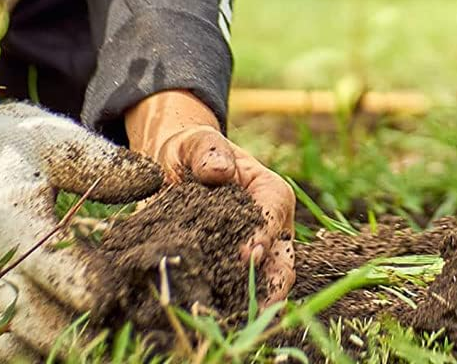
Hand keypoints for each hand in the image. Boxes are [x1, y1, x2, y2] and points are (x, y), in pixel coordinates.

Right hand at [0, 86, 162, 361]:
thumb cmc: (21, 152)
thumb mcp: (60, 143)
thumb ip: (104, 163)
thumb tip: (153, 180)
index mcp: (9, 217)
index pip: (49, 262)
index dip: (88, 283)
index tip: (125, 293)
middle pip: (33, 318)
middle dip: (81, 333)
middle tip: (130, 333)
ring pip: (16, 346)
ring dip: (60, 353)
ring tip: (109, 351)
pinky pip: (3, 351)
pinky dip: (36, 357)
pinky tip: (76, 353)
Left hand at [125, 90, 295, 302]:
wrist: (173, 169)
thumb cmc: (192, 151)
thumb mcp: (196, 143)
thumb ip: (208, 151)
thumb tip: (219, 170)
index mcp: (269, 192)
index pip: (275, 214)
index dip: (265, 235)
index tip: (247, 255)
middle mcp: (268, 227)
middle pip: (283, 258)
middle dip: (273, 282)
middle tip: (252, 299)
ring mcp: (252, 252)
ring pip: (266, 282)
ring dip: (253, 299)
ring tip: (234, 314)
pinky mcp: (230, 269)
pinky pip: (237, 291)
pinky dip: (230, 303)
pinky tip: (214, 313)